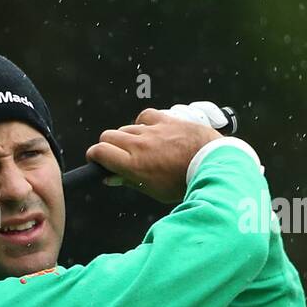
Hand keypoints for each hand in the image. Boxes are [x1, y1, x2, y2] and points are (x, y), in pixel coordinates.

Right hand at [83, 107, 222, 203]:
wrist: (213, 166)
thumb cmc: (184, 183)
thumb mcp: (153, 190)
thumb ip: (129, 181)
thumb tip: (111, 178)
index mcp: (132, 164)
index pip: (100, 151)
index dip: (94, 155)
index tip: (96, 160)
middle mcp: (138, 144)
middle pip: (108, 136)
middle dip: (107, 146)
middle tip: (116, 155)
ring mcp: (152, 130)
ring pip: (126, 127)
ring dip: (126, 137)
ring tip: (138, 147)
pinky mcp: (167, 120)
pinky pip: (145, 116)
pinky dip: (143, 122)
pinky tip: (149, 130)